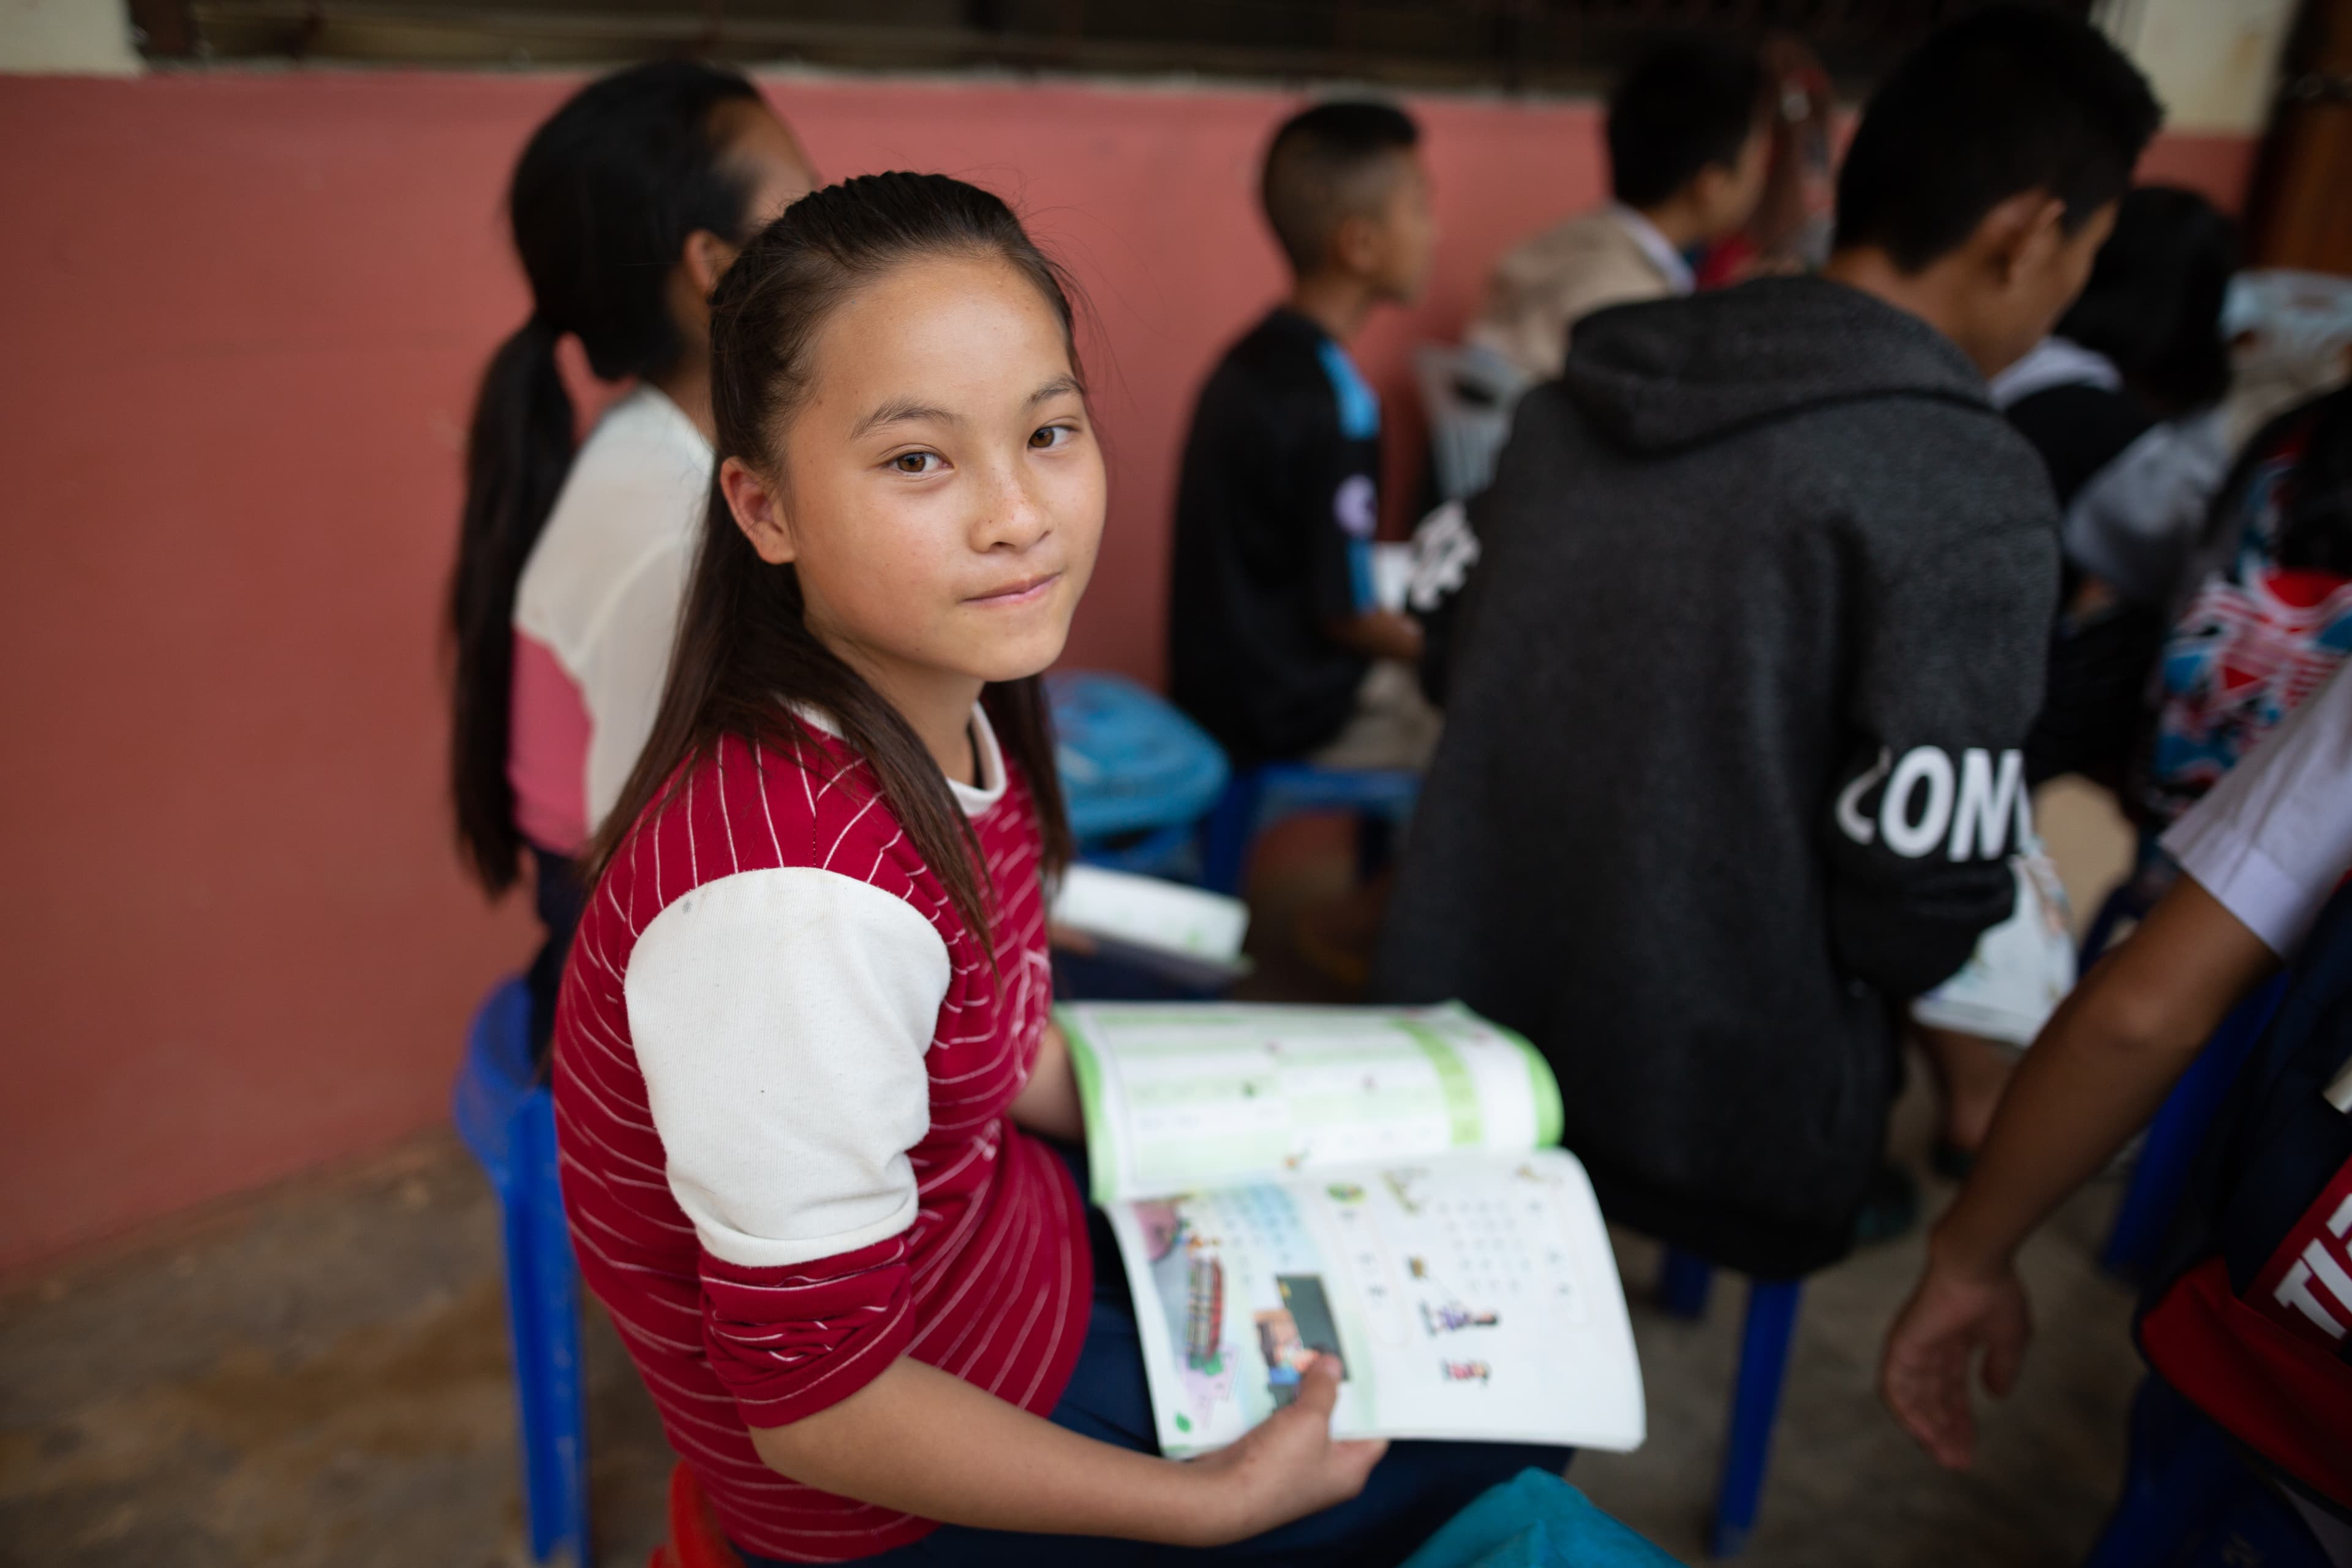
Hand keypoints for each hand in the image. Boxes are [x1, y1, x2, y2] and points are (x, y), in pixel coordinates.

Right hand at [1184, 1356, 1386, 1543]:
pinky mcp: (1268, 1460)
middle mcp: (1326, 1470)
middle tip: (1327, 1352)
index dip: (1371, 1399)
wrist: (1220, 1496)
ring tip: (1298, 1356)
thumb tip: (1332, 1363)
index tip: (1364, 1366)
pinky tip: (1269, 1378)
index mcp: (1349, 1469)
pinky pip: (1279, 1425)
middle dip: (1329, 1387)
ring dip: (1299, 1393)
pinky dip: (1276, 1403)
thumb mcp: (1309, 1420)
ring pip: (1304, 1421)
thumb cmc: (1277, 1466)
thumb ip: (1324, 1388)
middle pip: (1337, 1422)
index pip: (1374, 1431)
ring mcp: (1295, 1466)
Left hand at [1880, 1249, 2031, 1470]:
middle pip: (1932, 1400)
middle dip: (1945, 1433)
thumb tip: (1996, 1395)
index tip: (1969, 1451)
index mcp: (1952, 1344)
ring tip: (1945, 1456)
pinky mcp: (1901, 1346)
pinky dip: (1908, 1412)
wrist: (1976, 1265)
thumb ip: (2001, 1367)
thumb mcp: (2008, 1339)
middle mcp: (1928, 1349)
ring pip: (1912, 1399)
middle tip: (1957, 1462)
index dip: (1960, 1422)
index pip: (1951, 1392)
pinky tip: (1925, 1435)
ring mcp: (1912, 1347)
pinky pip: (1896, 1387)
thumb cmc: (1994, 1293)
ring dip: (1927, 1429)